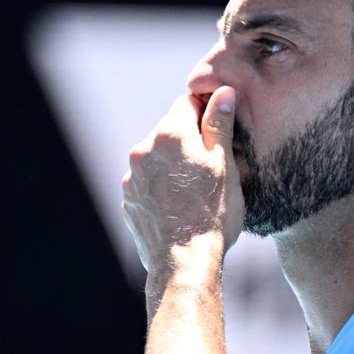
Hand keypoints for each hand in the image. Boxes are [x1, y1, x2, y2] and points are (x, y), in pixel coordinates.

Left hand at [122, 87, 243, 272]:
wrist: (184, 261)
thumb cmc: (213, 214)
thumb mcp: (225, 166)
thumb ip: (219, 125)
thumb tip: (223, 91)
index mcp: (171, 135)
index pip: (187, 103)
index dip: (207, 113)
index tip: (220, 131)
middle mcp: (144, 149)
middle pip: (170, 131)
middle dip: (190, 141)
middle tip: (215, 167)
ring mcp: (132, 176)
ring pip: (158, 157)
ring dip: (175, 165)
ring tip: (197, 192)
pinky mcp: (128, 199)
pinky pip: (147, 181)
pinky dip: (162, 186)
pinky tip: (181, 206)